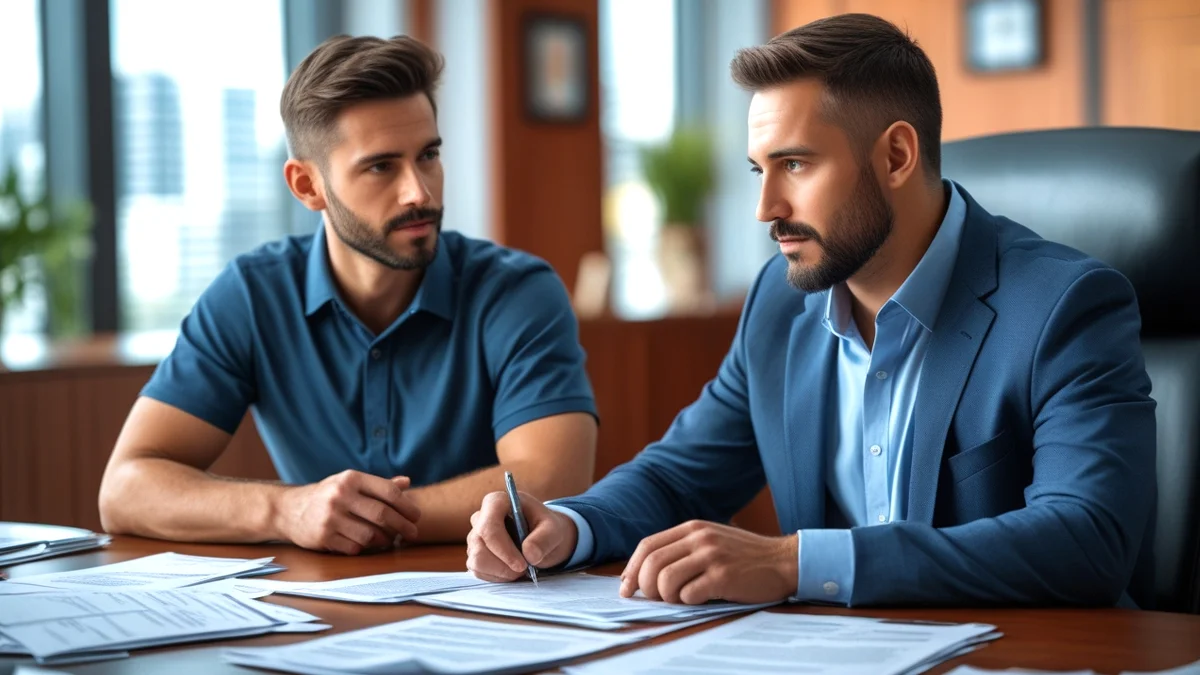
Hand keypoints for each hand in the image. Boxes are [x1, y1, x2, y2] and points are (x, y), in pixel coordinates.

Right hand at [274, 470, 420, 554]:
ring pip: (370, 534)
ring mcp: (330, 517)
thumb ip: (378, 485)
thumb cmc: (328, 495)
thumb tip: (406, 483)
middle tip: (413, 533)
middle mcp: (340, 496)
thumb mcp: (350, 483)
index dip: (407, 506)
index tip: (416, 516)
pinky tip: (368, 544)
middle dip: (403, 526)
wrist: (289, 510)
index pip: (388, 492)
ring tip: (389, 539)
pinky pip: (354, 547)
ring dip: (384, 540)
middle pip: (382, 515)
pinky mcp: (323, 537)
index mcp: (351, 479)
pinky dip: (365, 548)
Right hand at [466, 491, 577, 581]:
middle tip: (525, 569)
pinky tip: (511, 571)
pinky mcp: (474, 554)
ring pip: (476, 561)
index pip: (488, 526)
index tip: (522, 564)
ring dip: (501, 572)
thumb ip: (544, 539)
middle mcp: (481, 517)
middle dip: (503, 564)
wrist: (543, 538)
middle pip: (480, 546)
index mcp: (497, 502)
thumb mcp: (553, 530)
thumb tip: (529, 554)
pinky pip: (478, 571)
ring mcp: (475, 537)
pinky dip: (497, 577)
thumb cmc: (546, 528)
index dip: (502, 548)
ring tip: (520, 569)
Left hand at [619, 520, 797, 604]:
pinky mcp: (724, 576)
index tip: (626, 588)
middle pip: (652, 563)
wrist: (783, 561)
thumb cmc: (744, 557)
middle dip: (645, 587)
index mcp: (692, 528)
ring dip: (666, 597)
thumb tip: (644, 574)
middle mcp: (699, 538)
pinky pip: (689, 594)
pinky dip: (688, 602)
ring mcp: (712, 556)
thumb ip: (682, 550)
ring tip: (681, 599)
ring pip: (666, 580)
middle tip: (654, 599)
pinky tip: (700, 599)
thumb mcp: (710, 541)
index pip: (647, 545)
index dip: (631, 569)